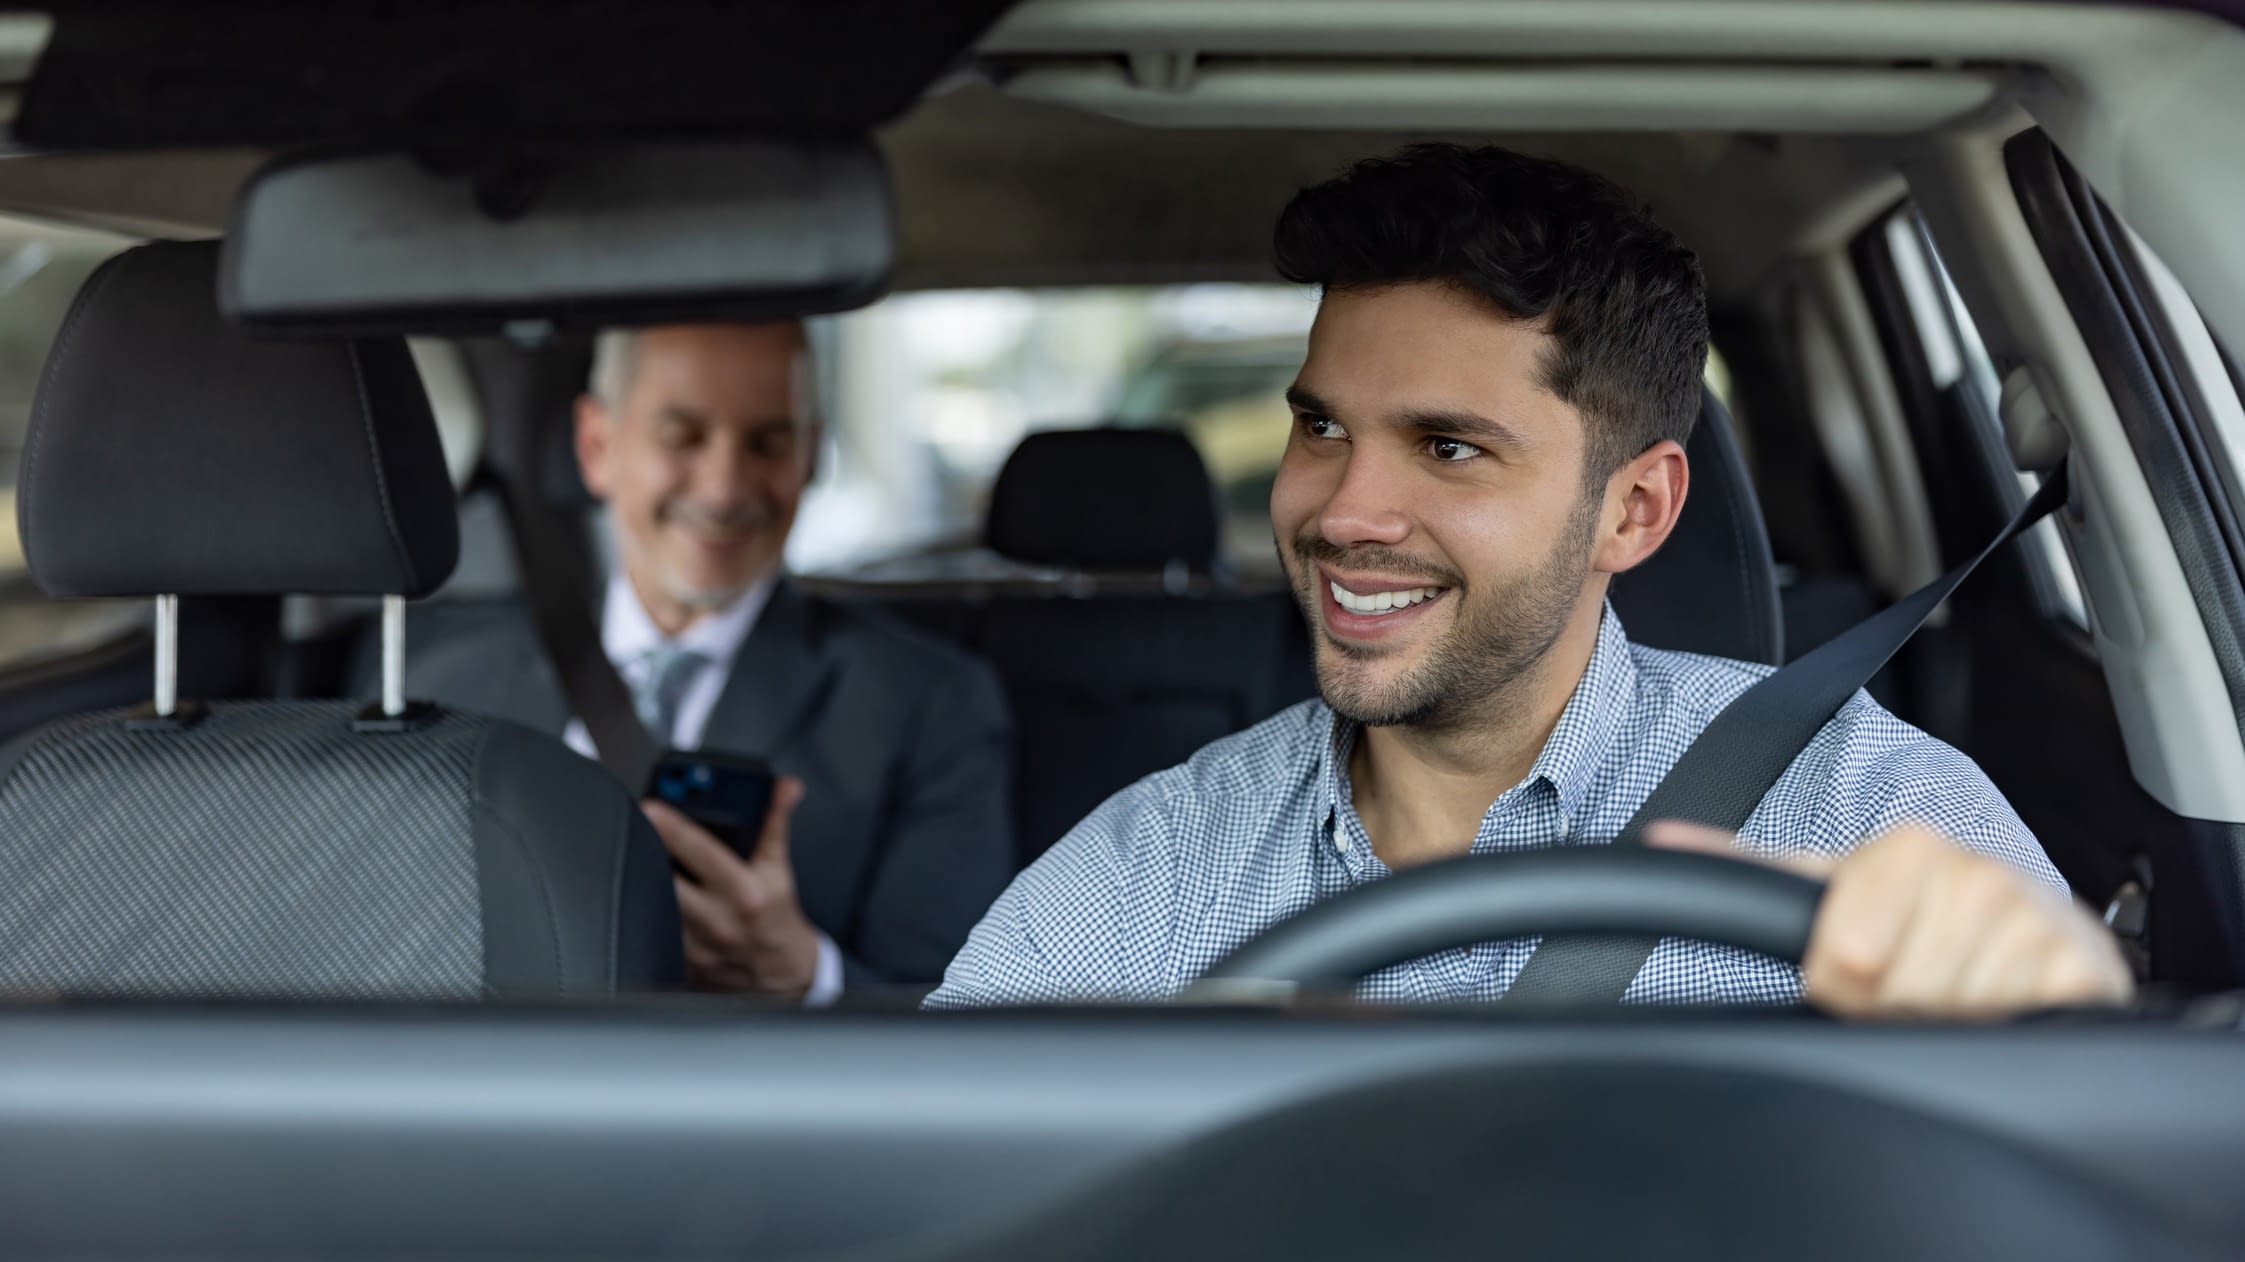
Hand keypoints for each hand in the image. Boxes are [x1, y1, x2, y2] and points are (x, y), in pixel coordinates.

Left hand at [643, 777, 821, 997]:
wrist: (781, 970)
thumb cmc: (777, 916)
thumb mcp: (778, 867)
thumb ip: (775, 823)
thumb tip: (784, 788)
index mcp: (745, 892)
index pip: (703, 853)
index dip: (674, 828)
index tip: (652, 807)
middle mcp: (719, 920)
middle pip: (667, 878)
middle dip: (649, 848)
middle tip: (637, 826)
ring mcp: (697, 944)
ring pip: (655, 904)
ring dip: (647, 879)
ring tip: (643, 856)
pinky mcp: (681, 961)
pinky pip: (656, 929)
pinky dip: (651, 908)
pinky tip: (651, 893)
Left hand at [1647, 820, 2132, 1018]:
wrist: (2031, 929)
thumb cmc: (1917, 913)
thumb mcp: (1833, 884)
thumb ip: (1747, 869)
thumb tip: (1656, 838)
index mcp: (1907, 849)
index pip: (1845, 955)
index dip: (1840, 982)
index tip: (1854, 970)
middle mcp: (1974, 872)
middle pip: (1898, 995)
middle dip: (1895, 1007)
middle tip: (1910, 985)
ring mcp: (2033, 917)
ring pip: (1955, 1015)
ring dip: (1948, 1021)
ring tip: (1954, 991)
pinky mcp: (2083, 968)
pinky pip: (2024, 1025)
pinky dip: (2007, 1030)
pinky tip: (2004, 1001)